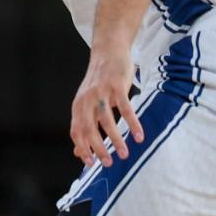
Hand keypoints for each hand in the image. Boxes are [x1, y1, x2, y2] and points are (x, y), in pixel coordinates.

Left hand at [70, 45, 142, 166]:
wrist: (108, 51)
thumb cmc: (99, 82)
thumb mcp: (86, 103)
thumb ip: (83, 126)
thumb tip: (77, 153)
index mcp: (78, 106)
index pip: (76, 132)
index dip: (82, 149)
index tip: (91, 164)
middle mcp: (87, 100)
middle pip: (90, 129)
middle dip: (99, 149)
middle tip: (110, 163)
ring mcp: (101, 92)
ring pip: (107, 121)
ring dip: (116, 139)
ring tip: (125, 153)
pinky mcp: (117, 86)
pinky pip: (125, 109)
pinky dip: (132, 124)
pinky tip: (139, 136)